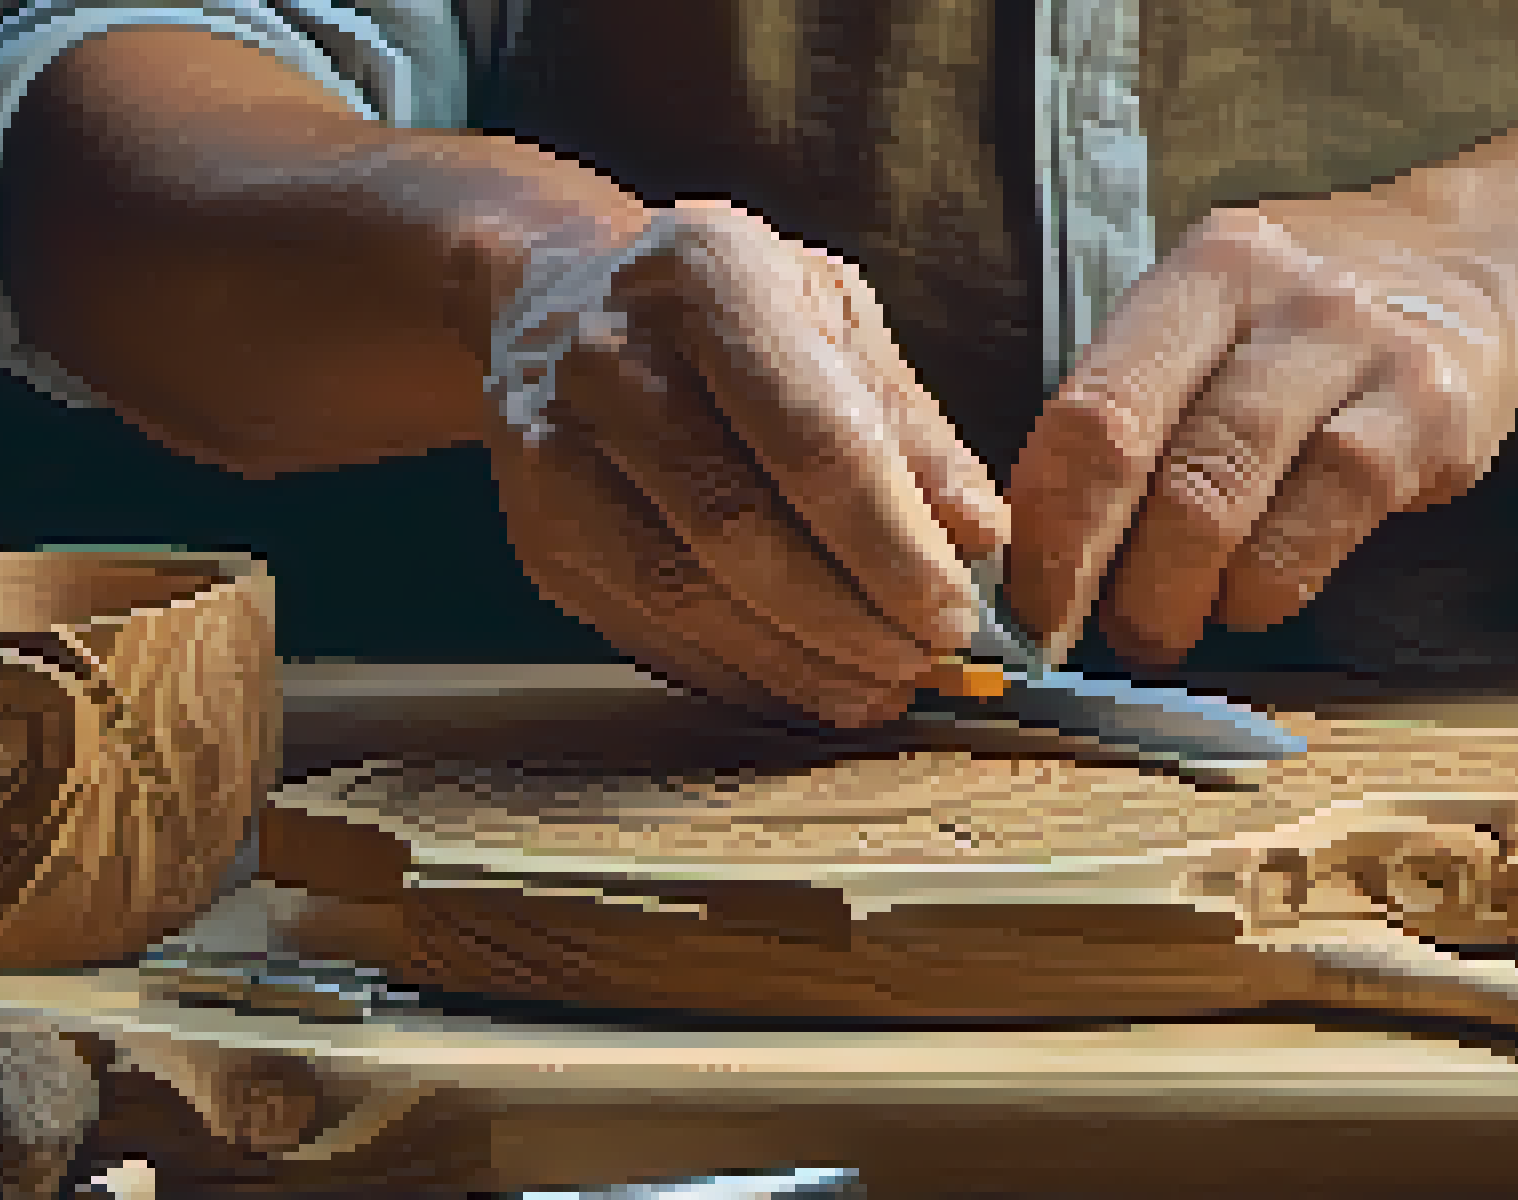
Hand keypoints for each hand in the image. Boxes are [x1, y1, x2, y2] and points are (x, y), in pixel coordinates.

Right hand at [481, 199, 1007, 726]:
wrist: (559, 298)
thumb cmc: (725, 314)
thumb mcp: (832, 319)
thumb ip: (909, 424)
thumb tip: (980, 536)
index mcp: (708, 273)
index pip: (814, 436)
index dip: (892, 543)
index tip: (954, 611)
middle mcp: (608, 353)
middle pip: (739, 524)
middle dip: (850, 616)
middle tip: (926, 661)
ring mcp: (552, 447)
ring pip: (683, 591)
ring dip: (797, 661)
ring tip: (878, 687)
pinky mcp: (537, 532)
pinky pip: (645, 627)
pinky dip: (737, 671)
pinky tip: (803, 681)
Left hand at [1005, 190, 1517, 667]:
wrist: (1474, 263)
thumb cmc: (1302, 318)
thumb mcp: (1212, 315)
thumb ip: (1134, 404)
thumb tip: (1040, 548)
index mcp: (1202, 271)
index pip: (1095, 409)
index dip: (1049, 525)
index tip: (1022, 605)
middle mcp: (1280, 296)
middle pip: (1162, 463)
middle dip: (1106, 574)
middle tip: (1089, 633)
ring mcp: (1362, 352)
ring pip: (1235, 502)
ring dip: (1182, 593)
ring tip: (1162, 628)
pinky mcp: (1431, 415)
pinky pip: (1324, 526)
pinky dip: (1269, 588)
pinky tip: (1249, 602)